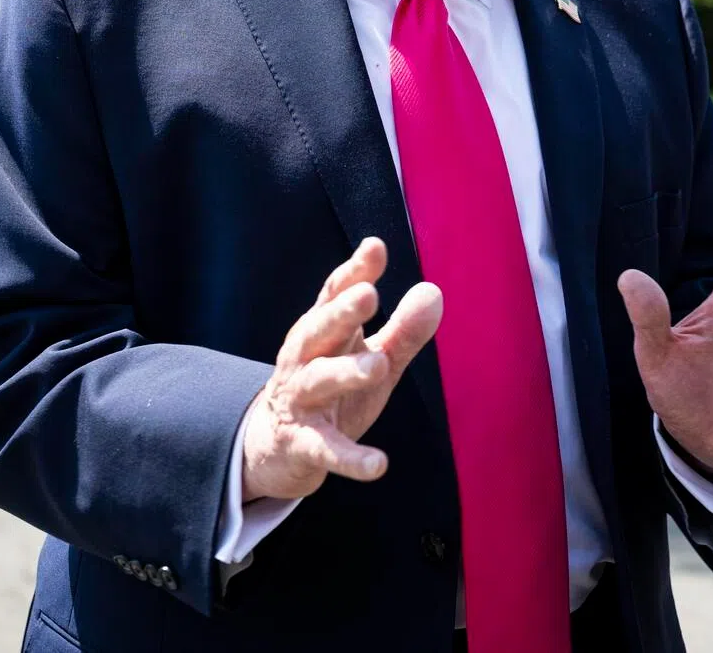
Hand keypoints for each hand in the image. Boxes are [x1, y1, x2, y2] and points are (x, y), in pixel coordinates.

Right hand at [242, 237, 442, 501]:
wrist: (279, 447)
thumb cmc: (334, 389)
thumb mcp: (372, 357)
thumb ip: (403, 329)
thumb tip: (433, 291)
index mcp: (323, 331)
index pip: (334, 294)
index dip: (354, 271)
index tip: (375, 247)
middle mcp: (305, 358)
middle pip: (319, 329)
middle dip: (342, 312)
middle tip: (369, 293)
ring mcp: (300, 399)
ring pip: (320, 380)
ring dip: (347, 371)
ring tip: (378, 364)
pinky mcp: (304, 443)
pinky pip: (327, 449)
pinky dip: (350, 458)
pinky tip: (378, 465)